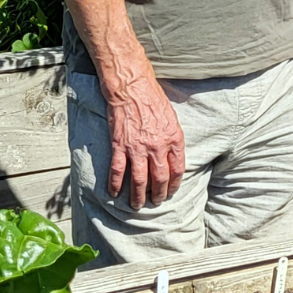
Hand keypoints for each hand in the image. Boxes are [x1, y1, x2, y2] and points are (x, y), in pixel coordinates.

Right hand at [105, 73, 184, 209]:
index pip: (178, 169)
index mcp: (173, 139)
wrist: (132, 88)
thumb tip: (173, 155)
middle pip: (160, 178)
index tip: (171, 191)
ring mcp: (138, 148)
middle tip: (156, 202)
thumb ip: (173, 138)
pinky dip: (115, 185)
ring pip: (140, 180)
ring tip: (137, 205)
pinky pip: (118, 171)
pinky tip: (114, 193)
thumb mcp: (172, 118)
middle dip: (159, 194)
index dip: (174, 184)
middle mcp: (157, 146)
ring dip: (138, 196)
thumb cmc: (153, 99)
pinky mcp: (120, 145)